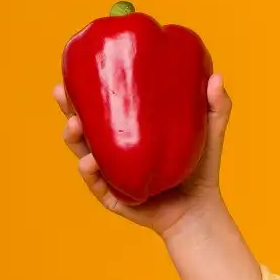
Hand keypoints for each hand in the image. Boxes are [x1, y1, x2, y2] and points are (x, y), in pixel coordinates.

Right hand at [53, 73, 232, 236]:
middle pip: (82, 125)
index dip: (84, 89)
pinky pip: (96, 183)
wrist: (200, 209)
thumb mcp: (210, 132)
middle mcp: (113, 150)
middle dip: (68, 108)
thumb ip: (216, 106)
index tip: (74, 70)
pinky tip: (90, 160)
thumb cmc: (201, 168)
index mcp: (127, 130)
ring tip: (74, 124)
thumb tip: (217, 77)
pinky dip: (90, 171)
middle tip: (61, 92)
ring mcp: (109, 173)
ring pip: (82, 152)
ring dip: (73, 137)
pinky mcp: (113, 196)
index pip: (101, 105)